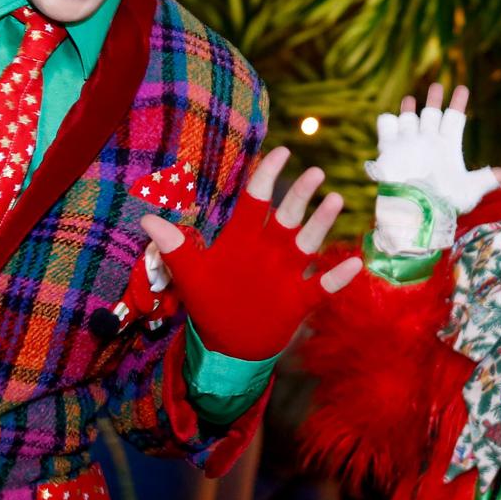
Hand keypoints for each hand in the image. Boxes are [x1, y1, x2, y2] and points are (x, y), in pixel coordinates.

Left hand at [140, 146, 363, 360]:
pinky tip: (354, 264)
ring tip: (333, 200)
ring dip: (321, 222)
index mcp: (242, 239)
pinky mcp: (300, 298)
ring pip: (308, 241)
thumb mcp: (190, 275)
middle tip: (314, 173)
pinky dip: (338, 277)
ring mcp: (287, 272)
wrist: (228, 346)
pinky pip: (323, 286)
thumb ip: (174, 247)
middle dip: (301, 194)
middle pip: (287, 215)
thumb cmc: (210, 304)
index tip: (281, 153)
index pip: (256, 200)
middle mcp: (269, 249)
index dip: (267, 176)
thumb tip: (146, 219)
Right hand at [365, 83, 500, 255]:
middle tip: (437, 84)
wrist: (415, 214)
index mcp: (447, 146)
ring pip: (408, 117)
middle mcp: (428, 142)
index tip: (463, 88)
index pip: (454, 118)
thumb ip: (488, 179)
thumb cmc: (443, 204)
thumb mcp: (469, 190)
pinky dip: (388, 121)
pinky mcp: (388, 149)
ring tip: (409, 99)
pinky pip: (387, 125)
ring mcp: (408, 144)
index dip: (458, 102)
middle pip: (431, 113)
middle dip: (434, 98)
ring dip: (409, 108)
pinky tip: (392, 120)